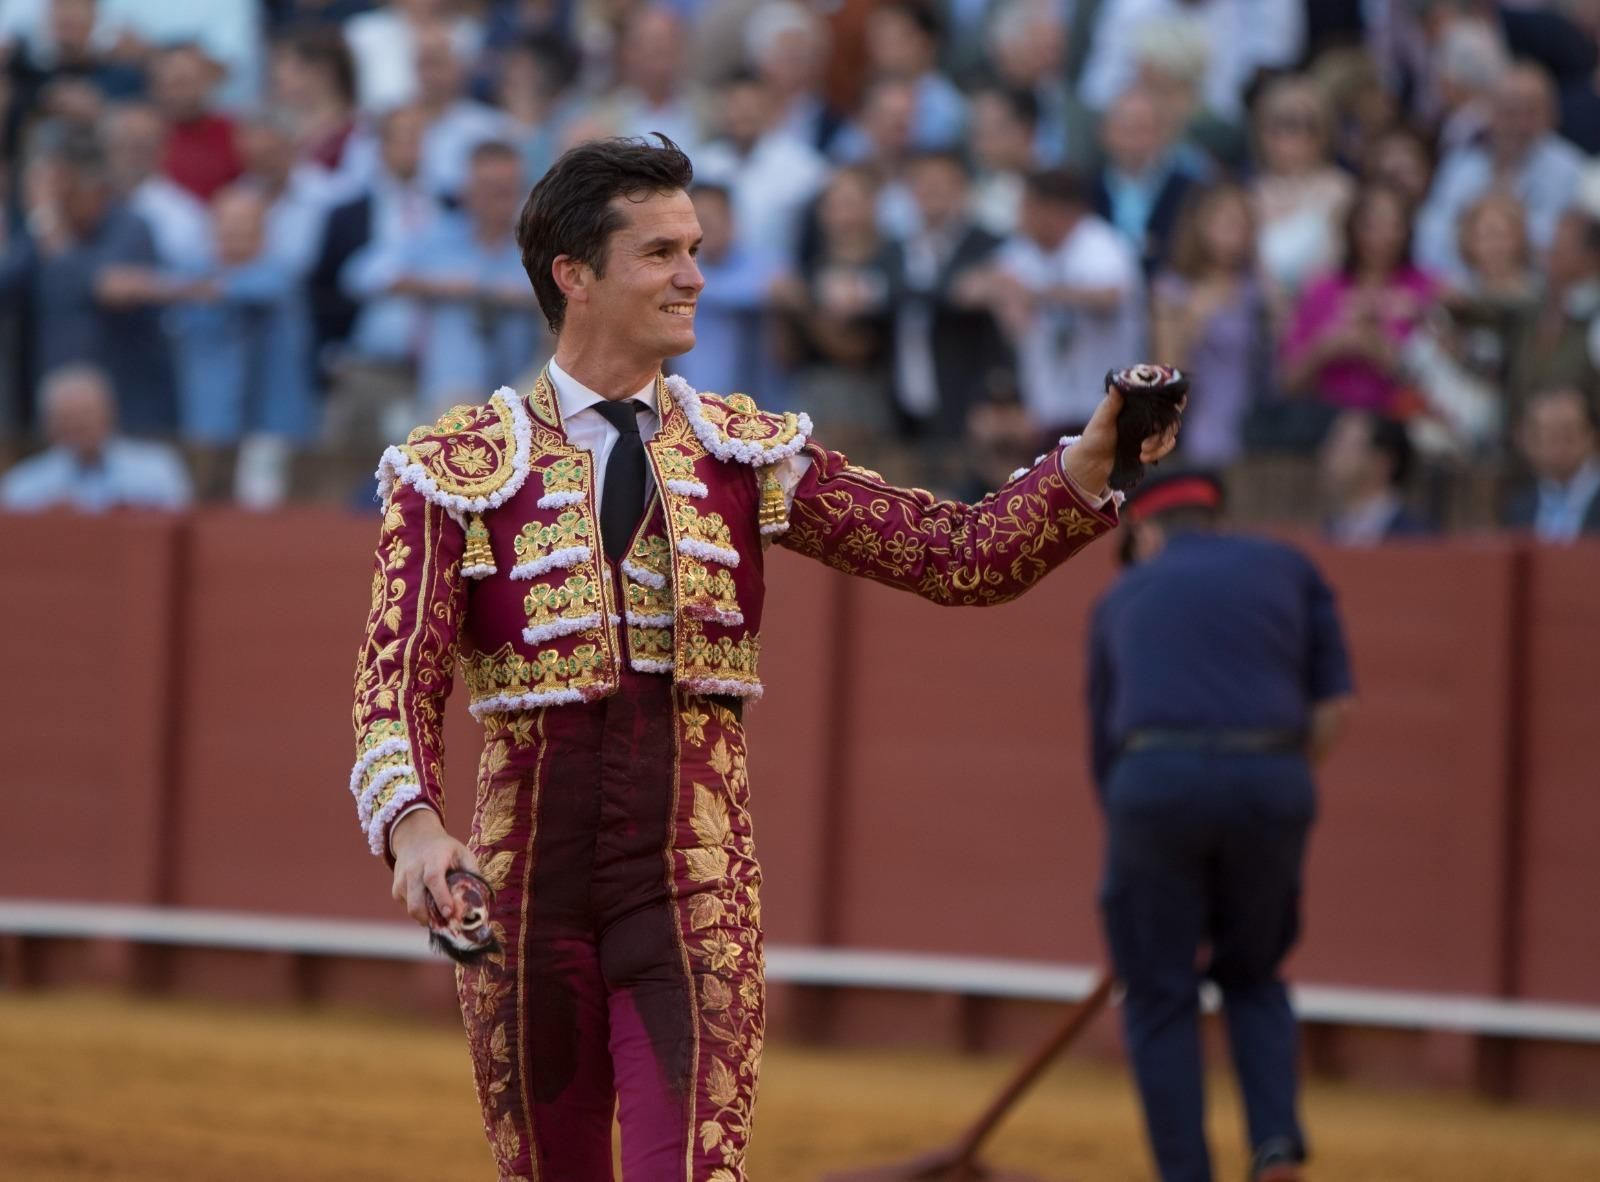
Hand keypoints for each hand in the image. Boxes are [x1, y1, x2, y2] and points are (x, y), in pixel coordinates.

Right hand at [390, 809, 481, 926]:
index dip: (441, 898)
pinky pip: (407, 907)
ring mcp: (402, 880)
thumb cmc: (444, 849)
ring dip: (426, 918)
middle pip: (416, 900)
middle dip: (430, 918)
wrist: (415, 838)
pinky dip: (419, 911)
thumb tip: (484, 897)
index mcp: (433, 859)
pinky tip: (429, 904)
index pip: (433, 879)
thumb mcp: (462, 852)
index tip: (450, 913)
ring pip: (411, 908)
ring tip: (440, 916)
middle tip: (447, 924)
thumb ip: (472, 872)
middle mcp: (414, 870)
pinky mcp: (396, 889)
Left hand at [1061, 383, 1181, 497]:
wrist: (1093, 465)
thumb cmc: (1094, 439)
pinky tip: (1143, 458)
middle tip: (1154, 434)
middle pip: (1171, 414)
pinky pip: (1166, 446)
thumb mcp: (1101, 421)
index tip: (1179, 399)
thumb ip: (1110, 405)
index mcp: (1135, 404)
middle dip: (1166, 427)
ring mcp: (1150, 430)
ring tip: (1142, 450)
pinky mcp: (1152, 446)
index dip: (1173, 394)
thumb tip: (1116, 385)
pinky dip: (1158, 452)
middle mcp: (1146, 415)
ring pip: (1170, 432)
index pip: (1159, 394)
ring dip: (1159, 442)